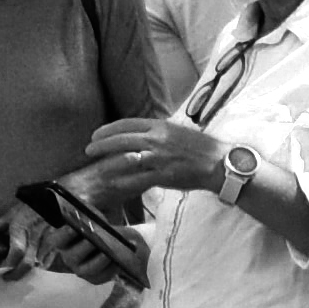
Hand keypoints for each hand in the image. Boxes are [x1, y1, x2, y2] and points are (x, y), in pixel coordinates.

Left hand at [81, 116, 233, 196]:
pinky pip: (139, 178)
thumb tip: (149, 132)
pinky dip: (124, 181)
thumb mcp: (180, 132)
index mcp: (160, 126)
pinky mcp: (164, 175)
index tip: (97, 133)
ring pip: (126, 157)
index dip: (109, 129)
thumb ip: (162, 132)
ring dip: (108, 161)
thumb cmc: (204, 148)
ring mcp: (159, 157)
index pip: (128, 123)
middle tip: (88, 149)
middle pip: (121, 139)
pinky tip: (113, 184)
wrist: (220, 162)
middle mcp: (157, 139)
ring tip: (97, 165)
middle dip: (101, 144)